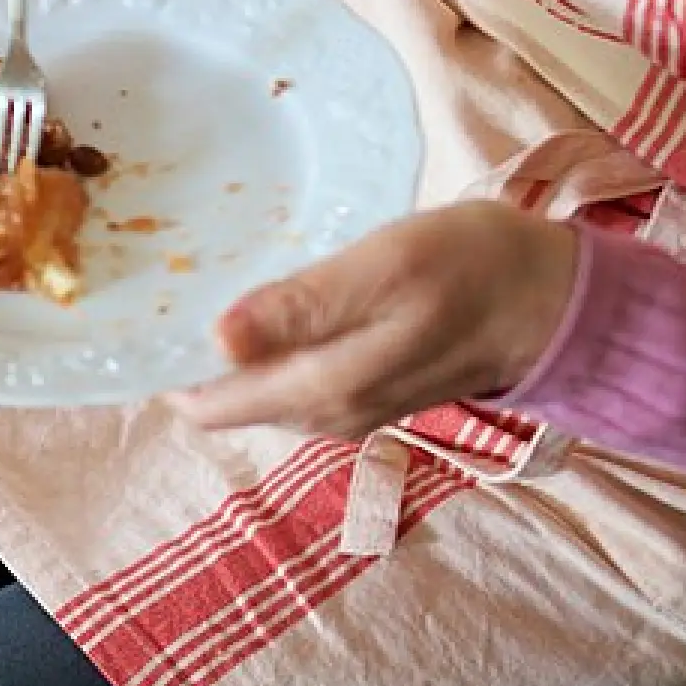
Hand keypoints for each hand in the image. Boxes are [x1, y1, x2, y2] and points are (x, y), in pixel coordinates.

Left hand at [168, 201, 581, 438]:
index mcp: (324, 390)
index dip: (163, 366)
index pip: (208, 406)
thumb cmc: (471, 268)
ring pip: (251, 391)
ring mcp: (339, 412)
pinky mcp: (354, 394)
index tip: (135, 315)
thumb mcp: (386, 269)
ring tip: (192, 283)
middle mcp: (322, 417)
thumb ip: (304, 307)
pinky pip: (283, 380)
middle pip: (221, 400)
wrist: (549, 300)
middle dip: (185, 354)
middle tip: (155, 283)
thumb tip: (217, 338)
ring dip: (220, 350)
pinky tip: (255, 300)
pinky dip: (260, 347)